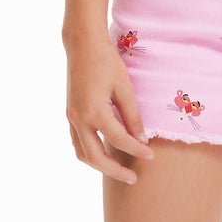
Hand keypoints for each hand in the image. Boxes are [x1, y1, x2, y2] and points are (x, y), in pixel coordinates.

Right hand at [65, 36, 154, 182]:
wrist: (82, 44)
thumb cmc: (106, 60)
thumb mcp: (124, 85)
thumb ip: (132, 114)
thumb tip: (141, 139)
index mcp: (94, 111)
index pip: (119, 140)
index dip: (136, 150)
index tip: (151, 156)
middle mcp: (79, 118)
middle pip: (95, 158)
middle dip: (115, 171)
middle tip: (133, 178)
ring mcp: (71, 117)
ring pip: (82, 154)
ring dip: (100, 165)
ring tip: (119, 169)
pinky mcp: (69, 113)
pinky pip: (77, 142)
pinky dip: (90, 152)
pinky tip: (104, 152)